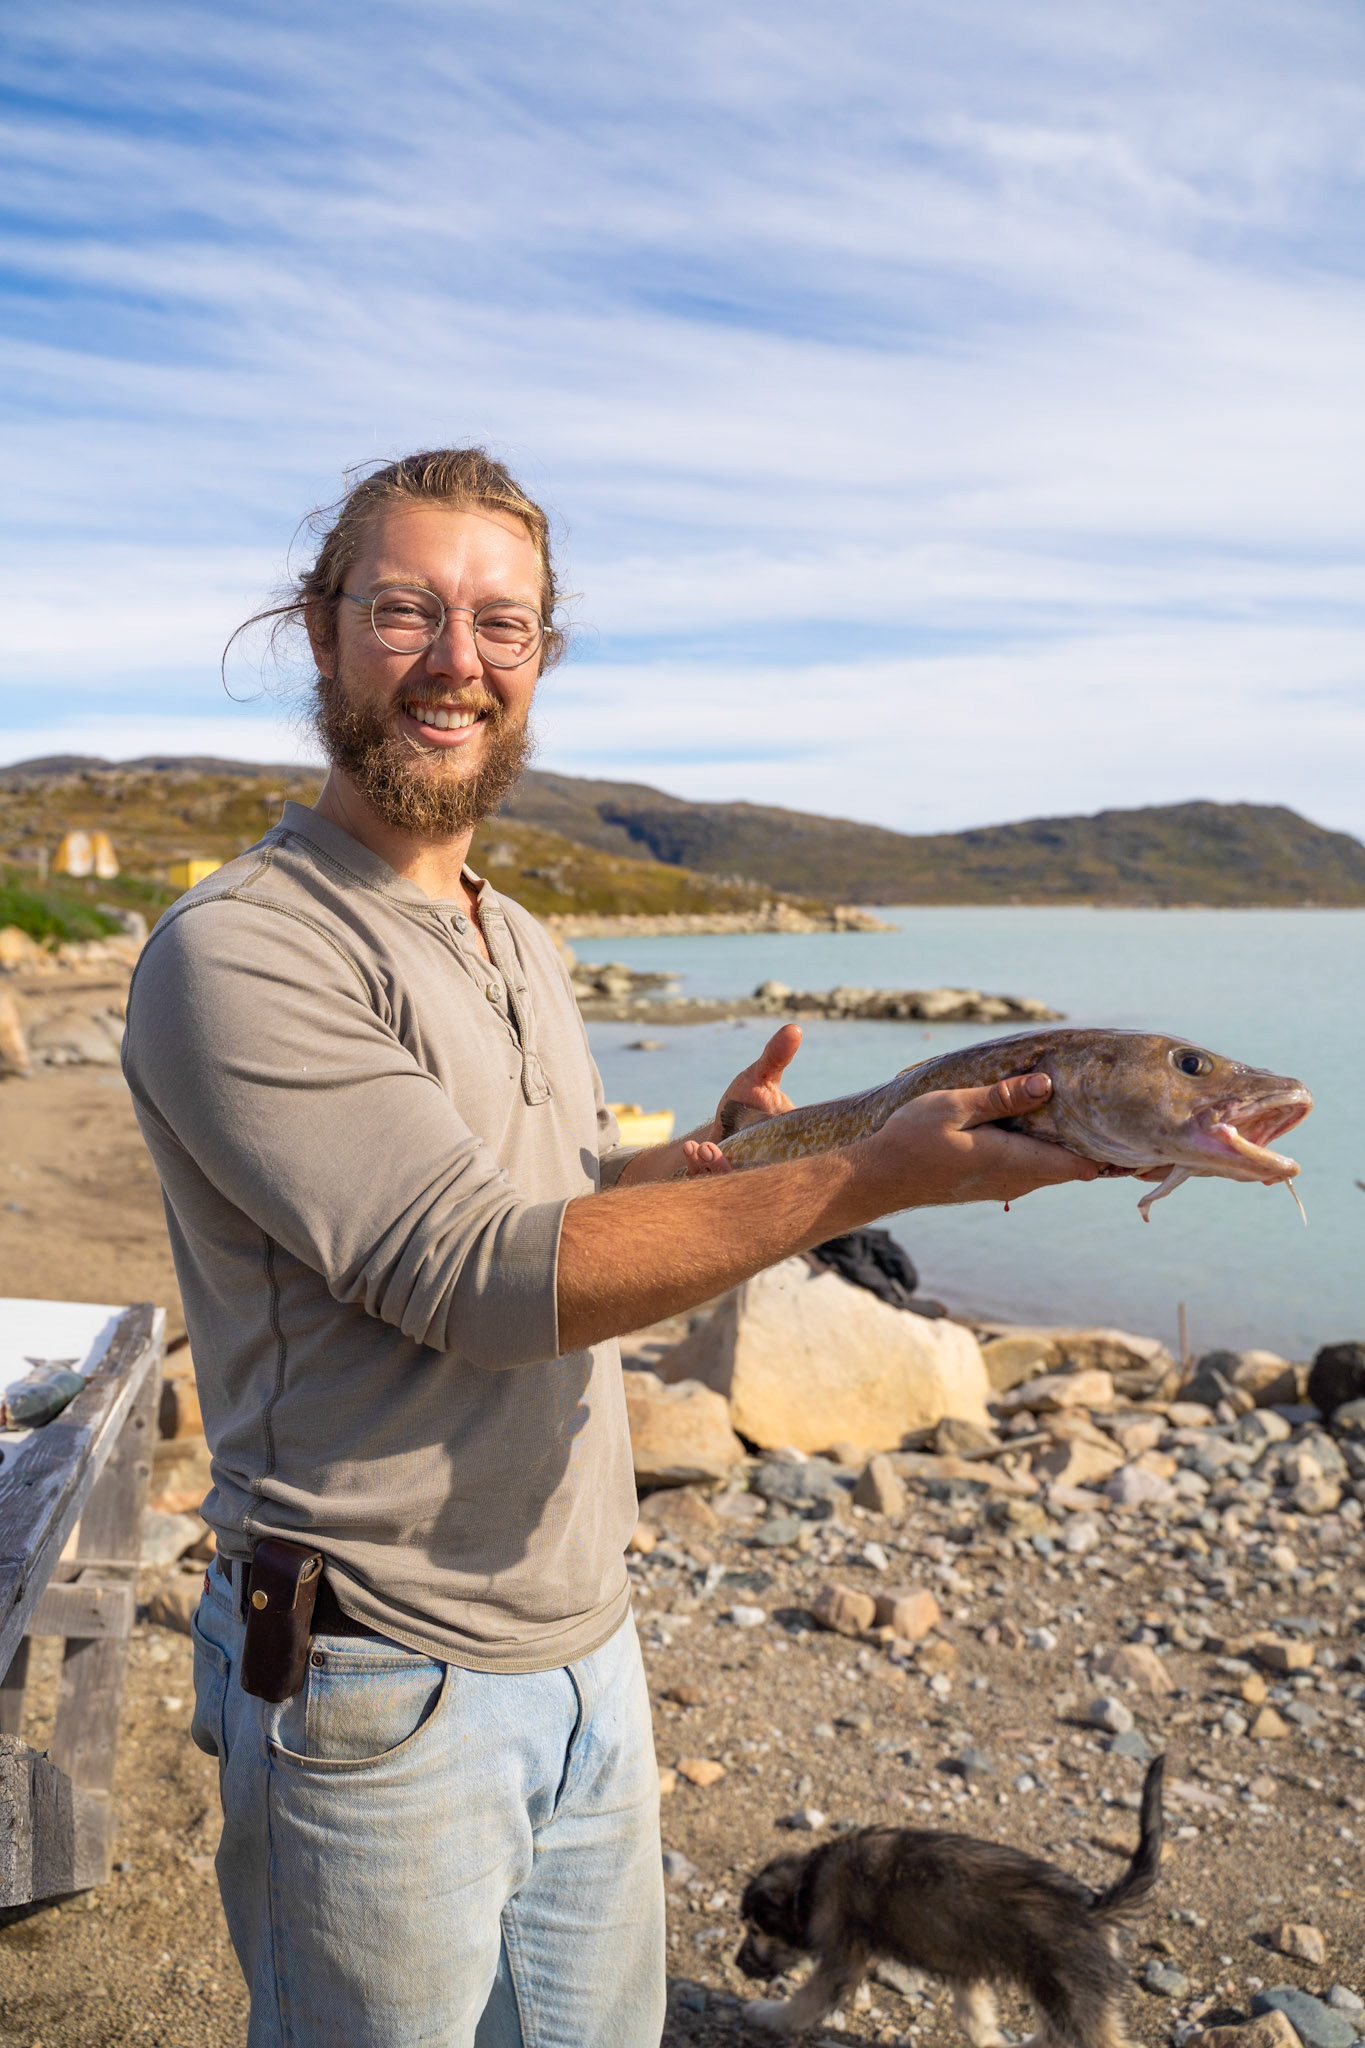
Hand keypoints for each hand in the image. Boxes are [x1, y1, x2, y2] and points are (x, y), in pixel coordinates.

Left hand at [682, 1024, 802, 1178]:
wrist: (728, 1119)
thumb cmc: (750, 1098)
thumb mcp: (761, 1076)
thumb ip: (776, 1056)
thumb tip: (794, 1028)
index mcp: (791, 1148)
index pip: (793, 1164)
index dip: (775, 1161)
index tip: (750, 1139)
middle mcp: (771, 1167)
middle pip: (761, 1182)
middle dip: (733, 1170)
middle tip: (711, 1149)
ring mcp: (746, 1177)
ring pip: (735, 1187)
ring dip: (714, 1170)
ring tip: (701, 1147)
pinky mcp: (723, 1184)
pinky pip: (713, 1186)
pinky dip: (699, 1170)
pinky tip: (691, 1149)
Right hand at [863, 1071, 1099, 1208]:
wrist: (881, 1178)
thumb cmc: (912, 1140)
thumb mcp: (954, 1107)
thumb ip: (1002, 1098)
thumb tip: (1047, 1085)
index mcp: (1014, 1162)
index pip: (1081, 1168)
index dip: (1111, 1154)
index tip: (1130, 1133)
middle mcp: (1017, 1181)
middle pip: (1073, 1168)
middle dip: (1095, 1145)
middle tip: (1116, 1113)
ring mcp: (1005, 1186)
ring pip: (1053, 1167)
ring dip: (1069, 1145)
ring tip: (1083, 1111)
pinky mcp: (992, 1183)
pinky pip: (1033, 1168)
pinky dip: (1046, 1149)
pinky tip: (1042, 1123)